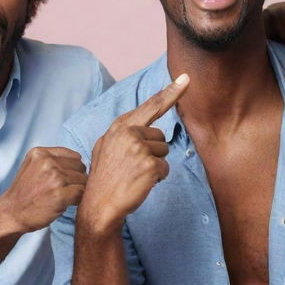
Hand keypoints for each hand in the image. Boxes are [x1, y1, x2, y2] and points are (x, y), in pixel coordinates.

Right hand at [0, 147, 87, 233]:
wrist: (10, 214)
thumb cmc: (25, 192)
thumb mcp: (33, 166)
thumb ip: (53, 159)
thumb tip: (81, 161)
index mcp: (41, 153)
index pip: (75, 156)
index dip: (73, 169)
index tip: (63, 179)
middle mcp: (47, 162)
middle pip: (81, 167)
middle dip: (75, 179)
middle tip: (61, 190)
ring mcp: (54, 177)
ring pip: (83, 180)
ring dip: (76, 190)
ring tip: (60, 196)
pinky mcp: (59, 194)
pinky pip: (81, 192)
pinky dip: (76, 200)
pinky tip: (63, 203)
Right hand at [79, 74, 189, 234]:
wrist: (98, 206)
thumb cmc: (106, 177)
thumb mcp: (107, 146)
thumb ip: (125, 131)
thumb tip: (142, 124)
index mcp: (120, 126)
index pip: (151, 105)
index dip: (171, 91)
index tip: (186, 78)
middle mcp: (129, 133)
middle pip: (160, 136)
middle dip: (152, 151)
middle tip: (133, 166)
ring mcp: (139, 148)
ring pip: (164, 152)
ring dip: (155, 165)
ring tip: (134, 174)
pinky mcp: (149, 165)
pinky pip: (165, 168)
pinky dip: (157, 178)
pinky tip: (139, 183)